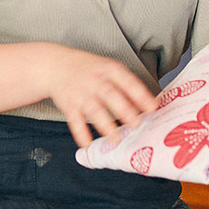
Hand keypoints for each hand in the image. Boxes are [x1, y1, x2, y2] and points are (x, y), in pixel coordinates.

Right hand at [41, 46, 156, 147]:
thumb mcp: (107, 67)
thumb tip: (149, 106)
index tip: (153, 108)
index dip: (140, 95)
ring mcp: (80, 93)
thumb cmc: (88, 69)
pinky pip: (75, 120)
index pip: (127, 81)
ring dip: (106, 126)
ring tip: (116, 139)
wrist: (55, 65)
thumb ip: (126, 84)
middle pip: (111, 95)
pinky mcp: (68, 105)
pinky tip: (87, 143)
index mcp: (108, 69)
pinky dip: (81, 133)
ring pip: (94, 110)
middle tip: (136, 124)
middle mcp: (94, 80)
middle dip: (124, 111)